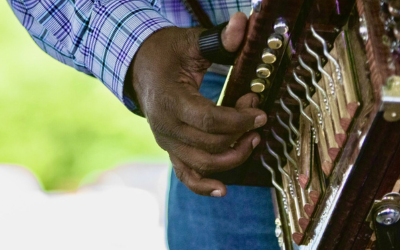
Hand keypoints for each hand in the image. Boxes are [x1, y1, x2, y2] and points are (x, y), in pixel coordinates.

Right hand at [127, 13, 266, 196]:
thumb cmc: (167, 53)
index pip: (208, 120)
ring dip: (232, 158)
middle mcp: (166, 127)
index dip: (238, 120)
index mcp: (170, 100)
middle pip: (210, 147)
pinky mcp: (171, 149)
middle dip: (241, 135)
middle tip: (257, 118)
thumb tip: (245, 23)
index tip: (260, 113)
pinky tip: (223, 189)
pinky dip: (204, 186)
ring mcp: (167, 142)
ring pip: (202, 165)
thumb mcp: (191, 41)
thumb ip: (219, 38)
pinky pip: (185, 176)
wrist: (139, 68)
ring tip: (252, 140)